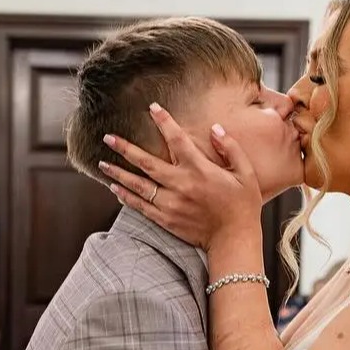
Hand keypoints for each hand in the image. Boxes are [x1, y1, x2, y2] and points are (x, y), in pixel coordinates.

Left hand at [99, 103, 262, 250]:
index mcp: (200, 170)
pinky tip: (115, 189)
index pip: (177, 139)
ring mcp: (171, 204)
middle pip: (146, 162)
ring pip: (138, 185)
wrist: (234, 240)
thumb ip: (230, 149)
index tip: (152, 108)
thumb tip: (215, 128)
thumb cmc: (243, 206)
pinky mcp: (166, 220)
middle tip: (108, 138)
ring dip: (118, 173)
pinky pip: (141, 206)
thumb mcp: (246, 174)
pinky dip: (126, 197)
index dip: (164, 121)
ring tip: (103, 163)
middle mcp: (181, 185)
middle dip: (125, 148)